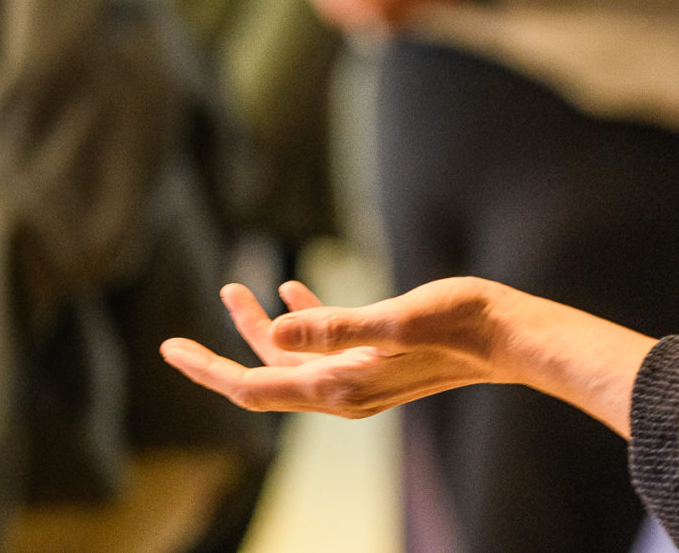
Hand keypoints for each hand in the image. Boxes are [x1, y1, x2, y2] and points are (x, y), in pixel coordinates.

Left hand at [162, 277, 512, 419]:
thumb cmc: (459, 322)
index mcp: (340, 386)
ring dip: (258, 330)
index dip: (208, 371)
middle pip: (263, 379)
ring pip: (291, 360)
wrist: (508, 337)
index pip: (254, 387)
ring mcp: (359, 378)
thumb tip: (273, 330)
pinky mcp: (376, 359)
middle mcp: (344, 391)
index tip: (169, 351)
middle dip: (219, 354)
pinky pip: (323, 347)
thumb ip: (334, 327)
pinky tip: (289, 290)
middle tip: (172, 341)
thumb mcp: (396, 318)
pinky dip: (300, 321)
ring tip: (233, 288)